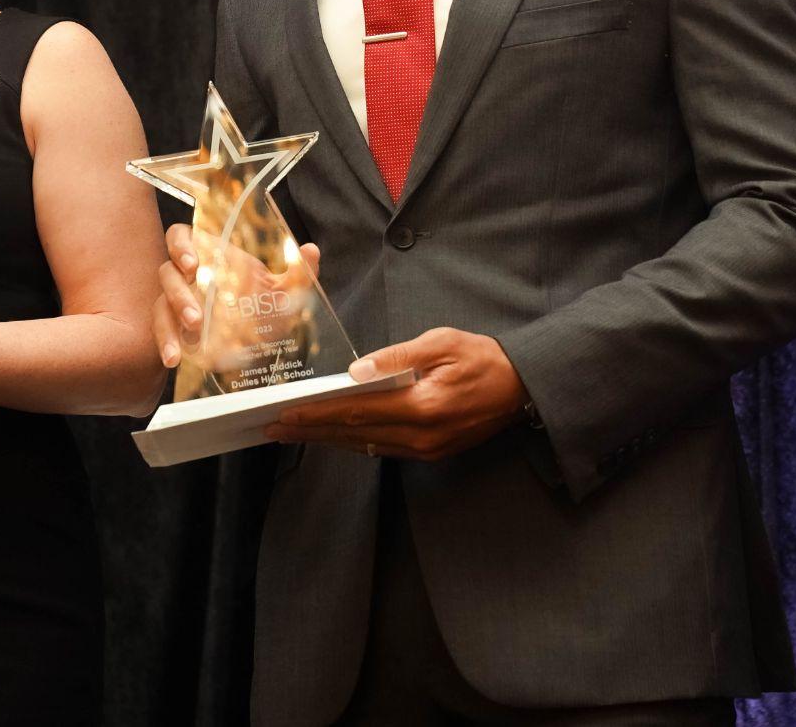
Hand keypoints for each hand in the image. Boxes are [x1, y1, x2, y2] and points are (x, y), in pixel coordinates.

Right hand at [151, 222, 321, 367]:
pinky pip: (162, 331)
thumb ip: (298, 272)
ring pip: (161, 304)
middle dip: (179, 293)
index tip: (192, 264)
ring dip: (171, 321)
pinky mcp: (174, 327)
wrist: (257, 339)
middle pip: (168, 273)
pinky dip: (166, 343)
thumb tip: (311, 250)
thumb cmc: (263, 305)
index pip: (180, 238)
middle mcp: (188, 276)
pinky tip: (174, 358)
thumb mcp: (283, 292)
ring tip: (189, 337)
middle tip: (197, 316)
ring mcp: (177, 302)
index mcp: (209, 256)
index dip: (180, 246)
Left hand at [265, 327, 529, 461]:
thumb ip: (397, 357)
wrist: (523, 387)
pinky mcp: (431, 452)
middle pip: (353, 434)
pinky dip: (353, 440)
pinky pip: (382, 448)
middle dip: (310, 430)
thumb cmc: (483, 358)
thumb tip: (356, 371)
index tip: (284, 415)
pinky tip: (333, 433)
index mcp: (422, 407)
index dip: (316, 414)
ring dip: (327, 438)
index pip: (356, 411)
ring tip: (293, 431)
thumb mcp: (442, 343)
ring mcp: (426, 449)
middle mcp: (421, 436)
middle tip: (272, 427)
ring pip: (364, 445)